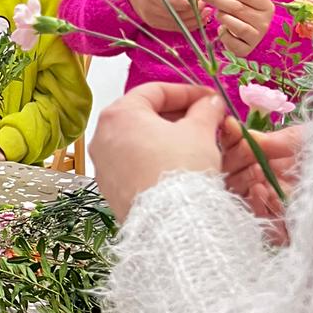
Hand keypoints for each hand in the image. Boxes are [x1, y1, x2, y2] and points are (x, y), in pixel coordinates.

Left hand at [91, 81, 223, 221]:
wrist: (169, 221)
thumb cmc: (181, 169)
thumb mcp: (200, 131)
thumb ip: (206, 110)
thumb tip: (210, 102)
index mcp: (119, 114)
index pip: (155, 91)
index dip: (187, 92)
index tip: (210, 99)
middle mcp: (101, 136)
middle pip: (143, 115)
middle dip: (177, 116)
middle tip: (205, 121)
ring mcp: (102, 164)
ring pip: (137, 141)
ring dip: (166, 138)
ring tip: (195, 144)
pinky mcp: (109, 188)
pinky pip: (132, 164)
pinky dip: (153, 159)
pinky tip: (177, 167)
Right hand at [124, 0, 204, 31]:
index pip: (170, 2)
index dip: (186, 2)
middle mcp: (148, 9)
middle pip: (175, 15)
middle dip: (194, 11)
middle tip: (206, 3)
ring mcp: (151, 19)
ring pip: (177, 24)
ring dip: (194, 20)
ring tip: (207, 11)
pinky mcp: (155, 24)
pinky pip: (174, 28)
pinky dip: (189, 25)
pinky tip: (200, 19)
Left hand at [205, 0, 274, 57]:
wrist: (244, 36)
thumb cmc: (241, 14)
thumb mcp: (238, 0)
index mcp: (266, 7)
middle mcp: (265, 23)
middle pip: (239, 9)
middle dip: (219, 1)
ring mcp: (256, 38)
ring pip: (238, 26)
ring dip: (223, 17)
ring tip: (217, 14)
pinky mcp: (246, 50)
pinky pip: (231, 41)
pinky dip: (223, 34)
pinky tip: (222, 29)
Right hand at [220, 116, 301, 242]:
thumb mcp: (301, 140)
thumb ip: (270, 141)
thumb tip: (237, 132)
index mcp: (266, 161)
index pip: (235, 155)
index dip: (230, 144)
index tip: (230, 130)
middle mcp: (264, 184)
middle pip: (232, 179)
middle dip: (235, 165)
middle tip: (245, 157)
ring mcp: (272, 206)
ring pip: (241, 200)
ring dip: (244, 185)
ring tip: (256, 173)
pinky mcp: (282, 228)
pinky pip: (260, 222)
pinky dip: (256, 205)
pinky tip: (260, 190)